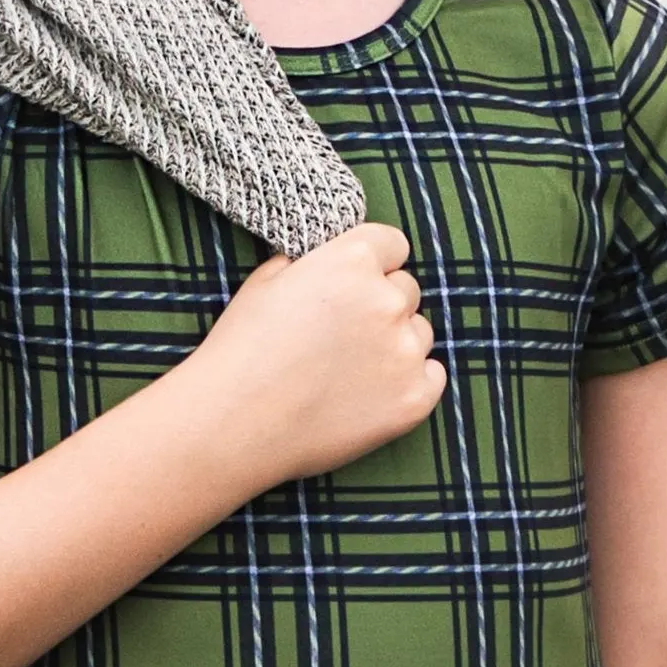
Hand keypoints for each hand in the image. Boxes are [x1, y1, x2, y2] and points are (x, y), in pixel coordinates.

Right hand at [181, 222, 446, 486]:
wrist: (235, 422)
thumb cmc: (242, 349)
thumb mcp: (265, 281)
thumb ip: (310, 263)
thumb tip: (327, 262)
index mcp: (352, 261)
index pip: (392, 244)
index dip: (372, 263)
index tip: (355, 283)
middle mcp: (387, 300)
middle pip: (406, 290)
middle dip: (381, 304)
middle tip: (343, 334)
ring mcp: (405, 352)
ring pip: (419, 333)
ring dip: (396, 343)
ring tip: (349, 368)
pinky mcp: (414, 398)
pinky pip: (431, 376)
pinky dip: (410, 381)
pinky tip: (371, 392)